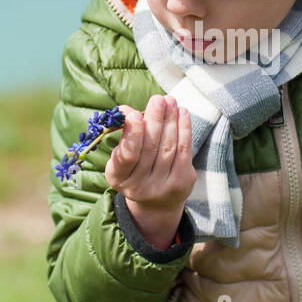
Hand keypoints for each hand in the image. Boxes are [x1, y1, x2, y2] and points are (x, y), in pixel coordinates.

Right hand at [105, 95, 195, 247]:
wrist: (156, 201)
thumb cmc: (135, 168)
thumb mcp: (122, 155)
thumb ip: (124, 133)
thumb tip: (127, 110)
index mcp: (118, 177)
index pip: (126, 156)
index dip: (132, 134)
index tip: (136, 113)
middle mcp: (138, 187)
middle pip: (150, 148)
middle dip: (155, 120)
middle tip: (158, 99)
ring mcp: (161, 187)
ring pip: (168, 147)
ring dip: (170, 120)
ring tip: (170, 101)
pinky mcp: (181, 183)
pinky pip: (184, 151)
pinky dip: (184, 129)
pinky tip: (182, 113)